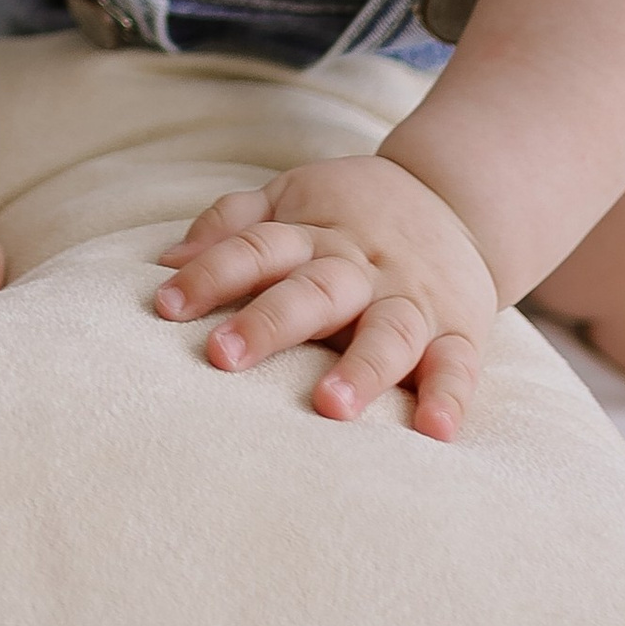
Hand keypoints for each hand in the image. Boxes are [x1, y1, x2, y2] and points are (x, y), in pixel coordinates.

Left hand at [153, 153, 496, 437]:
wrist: (459, 195)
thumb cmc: (353, 209)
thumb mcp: (293, 195)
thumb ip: (232, 225)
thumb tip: (165, 262)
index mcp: (314, 232)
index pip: (257, 248)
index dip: (211, 273)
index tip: (165, 305)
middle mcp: (361, 266)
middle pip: (314, 291)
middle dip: (270, 323)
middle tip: (222, 355)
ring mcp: (411, 298)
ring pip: (388, 331)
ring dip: (362, 368)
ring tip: (330, 406)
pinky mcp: (459, 329)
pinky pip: (458, 364)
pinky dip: (449, 397)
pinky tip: (435, 430)